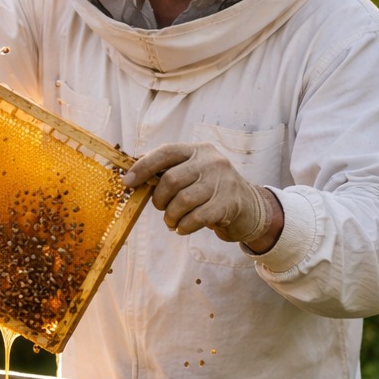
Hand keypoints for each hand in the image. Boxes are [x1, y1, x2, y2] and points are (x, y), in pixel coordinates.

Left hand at [124, 143, 282, 251]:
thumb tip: (132, 170)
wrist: (249, 207)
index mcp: (198, 150)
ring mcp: (222, 182)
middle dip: (159, 199)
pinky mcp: (228, 204)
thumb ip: (167, 169)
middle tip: (161, 208)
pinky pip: (196, 218)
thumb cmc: (210, 190)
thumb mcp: (193, 172)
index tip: (128, 182)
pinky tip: (182, 228)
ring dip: (171, 216)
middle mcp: (211, 161)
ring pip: (182, 201)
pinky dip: (183, 226)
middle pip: (171, 180)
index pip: (166, 152)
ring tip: (172, 221)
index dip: (143, 166)